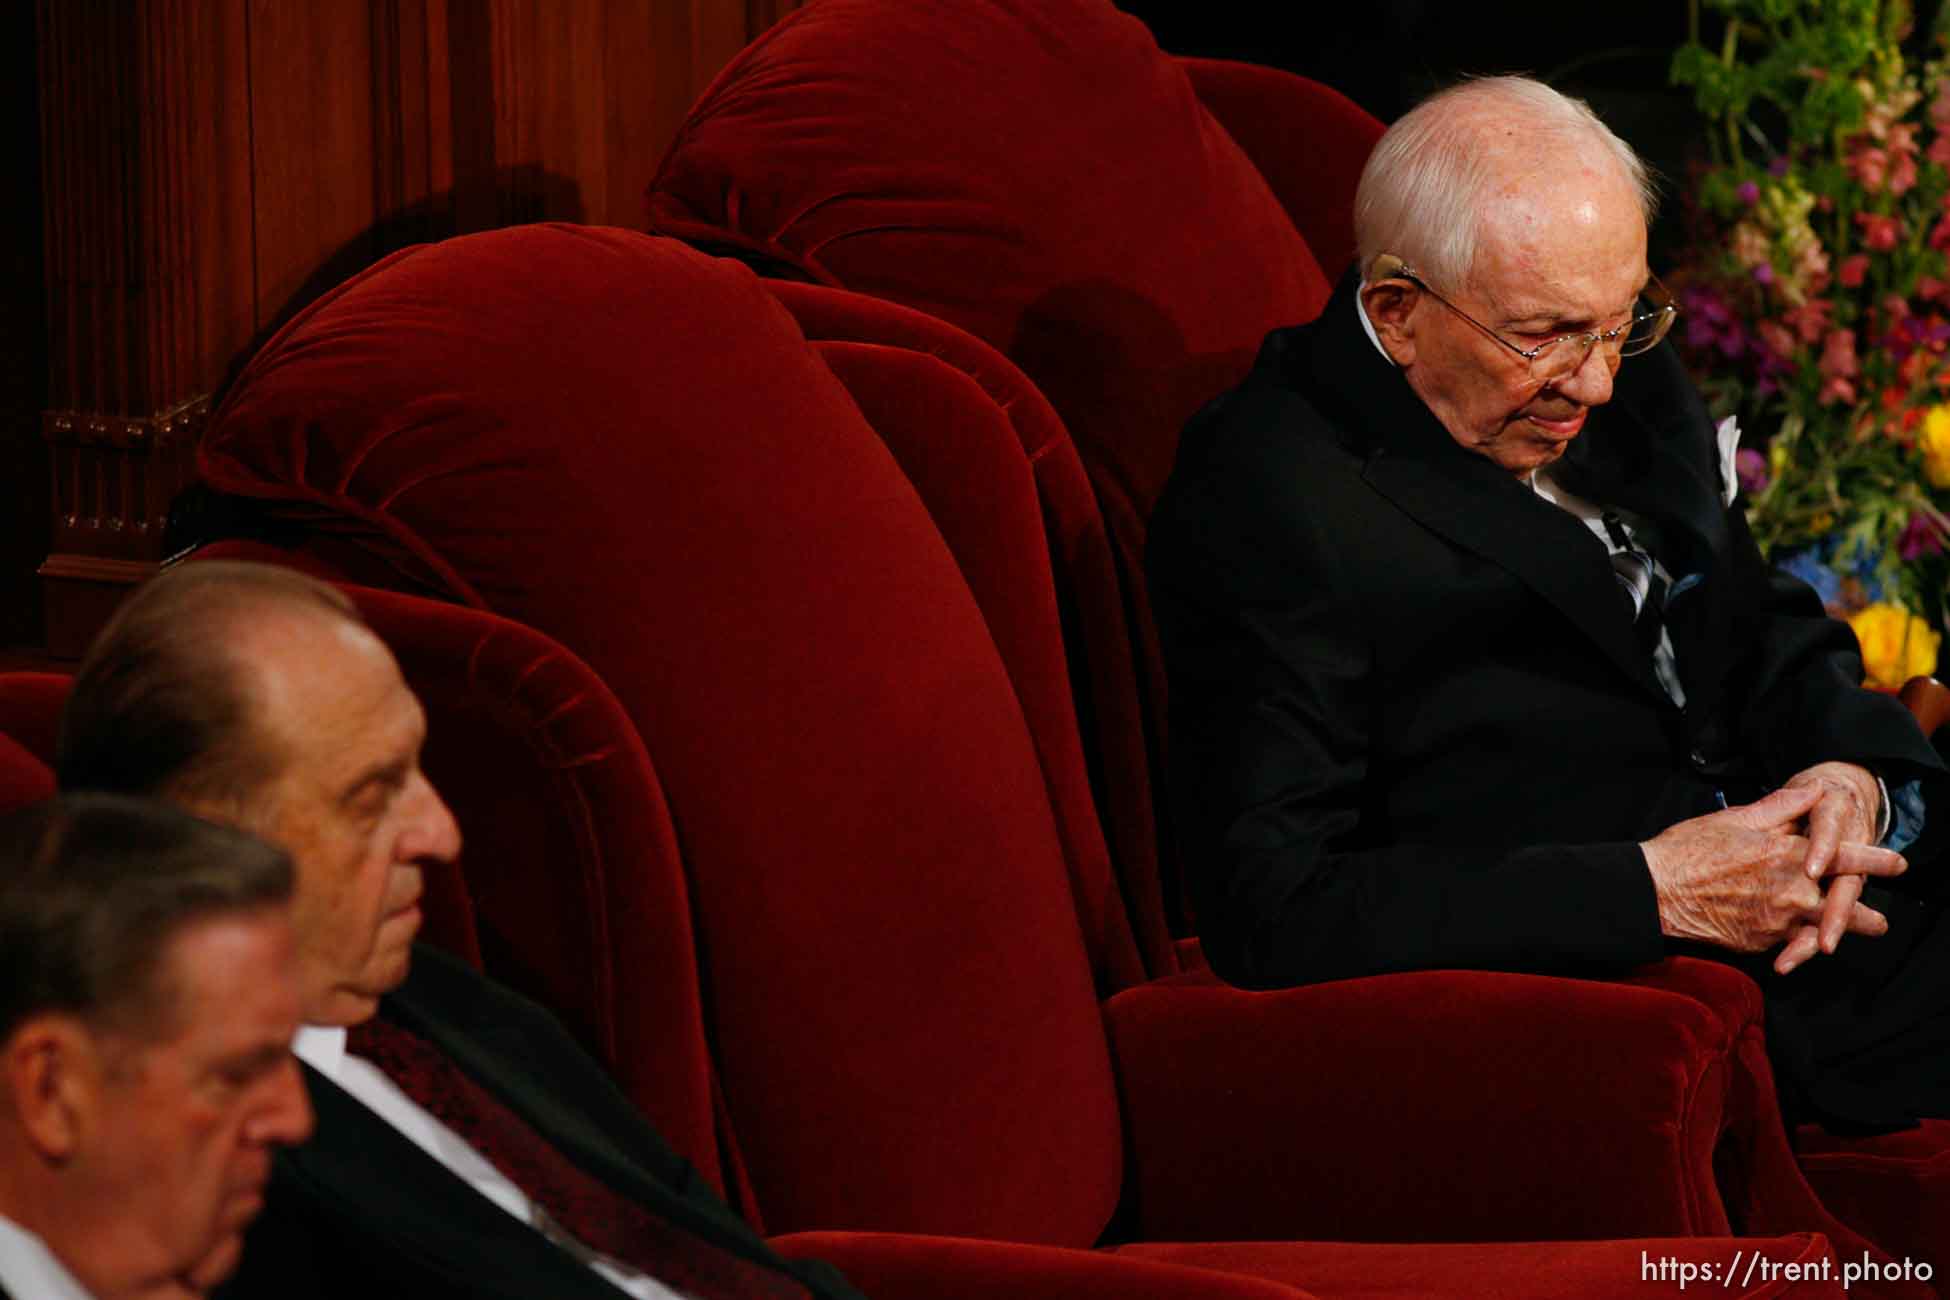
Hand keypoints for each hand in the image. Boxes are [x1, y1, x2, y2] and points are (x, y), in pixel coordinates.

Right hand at [1641, 785, 1904, 955]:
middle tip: (1881, 921)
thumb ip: (1782, 806)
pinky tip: (1800, 939)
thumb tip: (1815, 791)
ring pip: (1826, 934)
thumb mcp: (1737, 818)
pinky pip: (1789, 944)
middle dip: (1868, 915)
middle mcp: (1792, 893)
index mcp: (1789, 856)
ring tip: (1856, 935)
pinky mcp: (1760, 943)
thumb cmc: (1691, 849)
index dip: (1877, 861)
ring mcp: (1778, 922)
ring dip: (1843, 934)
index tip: (1898, 863)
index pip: (1848, 858)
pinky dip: (1797, 942)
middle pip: (1847, 908)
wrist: (1656, 892)